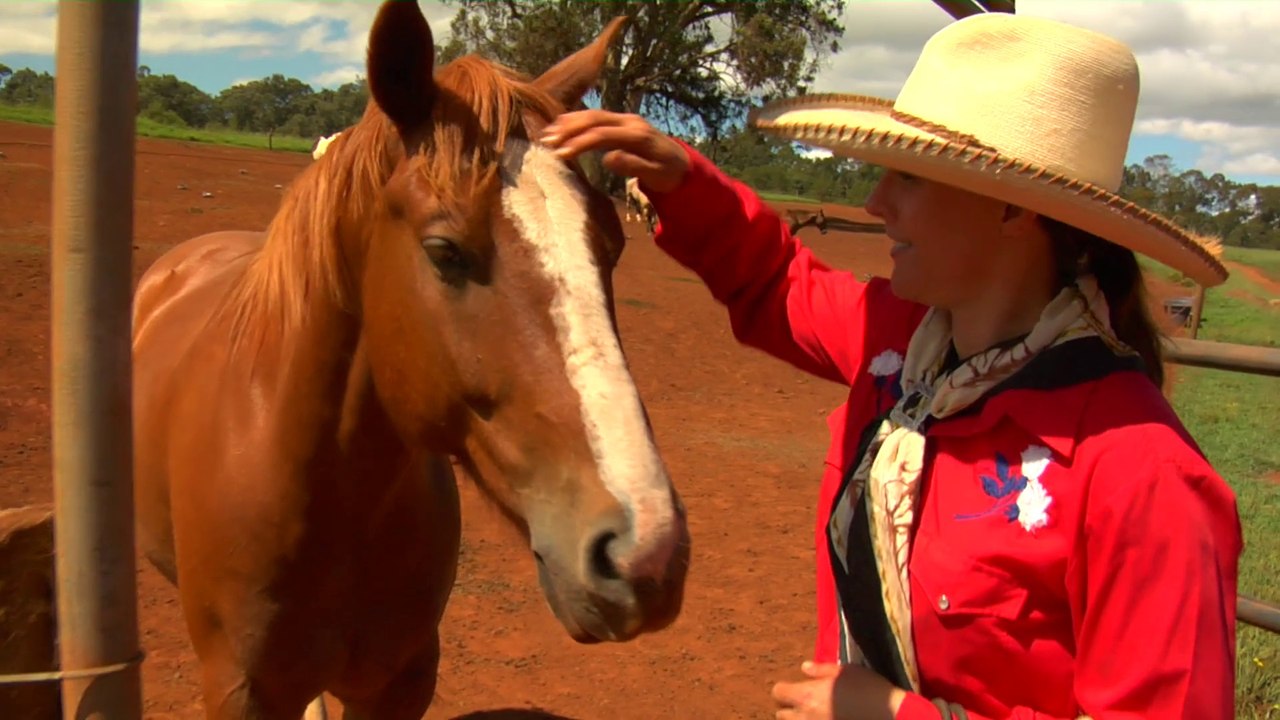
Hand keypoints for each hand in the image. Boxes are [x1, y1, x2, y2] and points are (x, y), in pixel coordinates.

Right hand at [538, 109, 689, 192]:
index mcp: (638, 135)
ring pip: (594, 115)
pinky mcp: (621, 122)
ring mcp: (626, 119)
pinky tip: (561, 124)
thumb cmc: (668, 174)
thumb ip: (634, 166)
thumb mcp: (656, 175)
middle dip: (569, 129)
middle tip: (547, 141)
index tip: (562, 153)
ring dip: (569, 122)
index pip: (603, 134)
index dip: (581, 142)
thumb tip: (608, 159)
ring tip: (547, 133)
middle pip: (595, 119)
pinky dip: (577, 119)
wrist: (681, 163)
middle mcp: (630, 122)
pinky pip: (596, 117)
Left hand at [771, 661, 906, 719]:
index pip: (778, 692)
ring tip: (813, 712)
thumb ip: (820, 670)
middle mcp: (806, 715)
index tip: (794, 687)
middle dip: (788, 708)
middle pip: (781, 714)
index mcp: (807, 695)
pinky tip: (826, 717)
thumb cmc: (867, 688)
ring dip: (799, 718)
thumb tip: (804, 668)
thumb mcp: (845, 671)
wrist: (889, 715)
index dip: (784, 689)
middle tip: (803, 703)